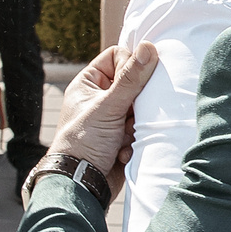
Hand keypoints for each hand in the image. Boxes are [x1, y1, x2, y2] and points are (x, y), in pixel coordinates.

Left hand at [45, 41, 158, 192]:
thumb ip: (131, 78)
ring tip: (122, 137)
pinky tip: (121, 151)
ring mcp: (111, 118)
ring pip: (140, 108)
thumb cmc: (84, 142)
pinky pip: (139, 128)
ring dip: (134, 125)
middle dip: (135, 103)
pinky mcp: (121, 137)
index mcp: (89, 83)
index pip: (118, 55)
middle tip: (128, 115)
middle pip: (134, 83)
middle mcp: (100, 98)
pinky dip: (133, 140)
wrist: (82, 184)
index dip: (129, 66)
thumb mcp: (109, 106)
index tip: (131, 84)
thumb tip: (148, 46)